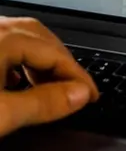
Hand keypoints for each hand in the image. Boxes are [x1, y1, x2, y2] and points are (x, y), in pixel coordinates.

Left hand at [0, 17, 98, 136]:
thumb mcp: (1, 113)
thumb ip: (43, 103)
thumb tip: (80, 94)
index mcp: (4, 37)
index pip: (55, 54)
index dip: (78, 76)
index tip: (91, 95)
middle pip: (41, 39)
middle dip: (62, 64)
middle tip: (76, 89)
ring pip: (21, 39)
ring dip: (40, 61)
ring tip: (50, 85)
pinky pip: (3, 44)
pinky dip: (18, 59)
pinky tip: (15, 78)